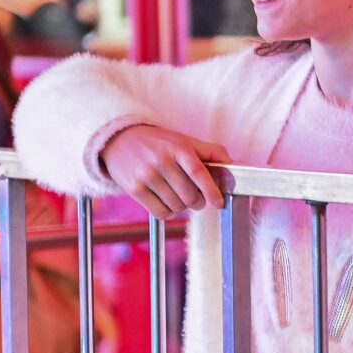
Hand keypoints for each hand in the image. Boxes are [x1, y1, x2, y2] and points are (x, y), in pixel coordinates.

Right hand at [100, 124, 230, 218]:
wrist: (120, 141)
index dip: (212, 191)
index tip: (219, 203)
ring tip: (179, 196)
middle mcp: (161, 161)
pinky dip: (168, 212)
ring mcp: (146, 175)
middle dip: (198, 201)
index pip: (199, 172)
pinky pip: (161, 212)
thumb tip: (233, 164)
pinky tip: (167, 201)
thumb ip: (210, 151)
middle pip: (189, 195)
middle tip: (197, 198)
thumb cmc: (158, 143)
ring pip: (176, 206)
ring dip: (182, 206)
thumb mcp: (183, 140)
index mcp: (178, 147)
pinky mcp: (134, 189)